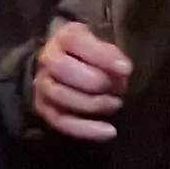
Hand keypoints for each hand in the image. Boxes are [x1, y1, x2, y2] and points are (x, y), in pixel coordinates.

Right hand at [34, 22, 132, 143]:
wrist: (67, 65)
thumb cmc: (91, 54)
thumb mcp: (101, 44)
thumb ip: (110, 54)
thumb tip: (123, 69)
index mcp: (64, 37)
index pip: (76, 42)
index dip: (101, 56)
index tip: (126, 68)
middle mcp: (48, 59)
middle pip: (63, 69)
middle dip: (96, 82)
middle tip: (120, 88)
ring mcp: (43, 84)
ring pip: (61, 96)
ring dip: (92, 104)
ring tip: (115, 104)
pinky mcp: (44, 108)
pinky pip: (60, 121)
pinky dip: (85, 129)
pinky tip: (108, 131)